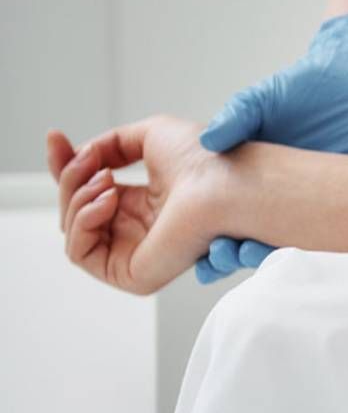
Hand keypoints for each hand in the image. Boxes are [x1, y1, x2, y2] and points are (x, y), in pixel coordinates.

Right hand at [46, 117, 224, 295]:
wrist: (226, 179)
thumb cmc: (205, 158)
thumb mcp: (150, 136)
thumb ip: (110, 145)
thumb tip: (82, 157)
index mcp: (145, 204)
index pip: (90, 192)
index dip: (67, 165)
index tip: (55, 137)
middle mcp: (139, 231)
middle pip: (74, 209)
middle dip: (69, 178)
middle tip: (88, 160)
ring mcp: (136, 254)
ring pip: (73, 228)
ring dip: (76, 196)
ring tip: (106, 179)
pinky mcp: (133, 275)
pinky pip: (80, 253)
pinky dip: (82, 221)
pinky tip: (108, 201)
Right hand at [196, 14, 347, 282]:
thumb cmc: (302, 87)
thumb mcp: (261, 100)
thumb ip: (237, 116)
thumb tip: (209, 140)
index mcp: (246, 177)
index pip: (218, 217)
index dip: (204, 237)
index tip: (198, 252)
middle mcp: (273, 195)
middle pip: (244, 237)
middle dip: (228, 255)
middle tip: (220, 257)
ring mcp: (307, 200)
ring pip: (282, 240)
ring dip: (262, 254)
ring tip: (249, 253)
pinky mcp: (342, 199)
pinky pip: (325, 230)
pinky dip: (309, 243)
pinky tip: (293, 247)